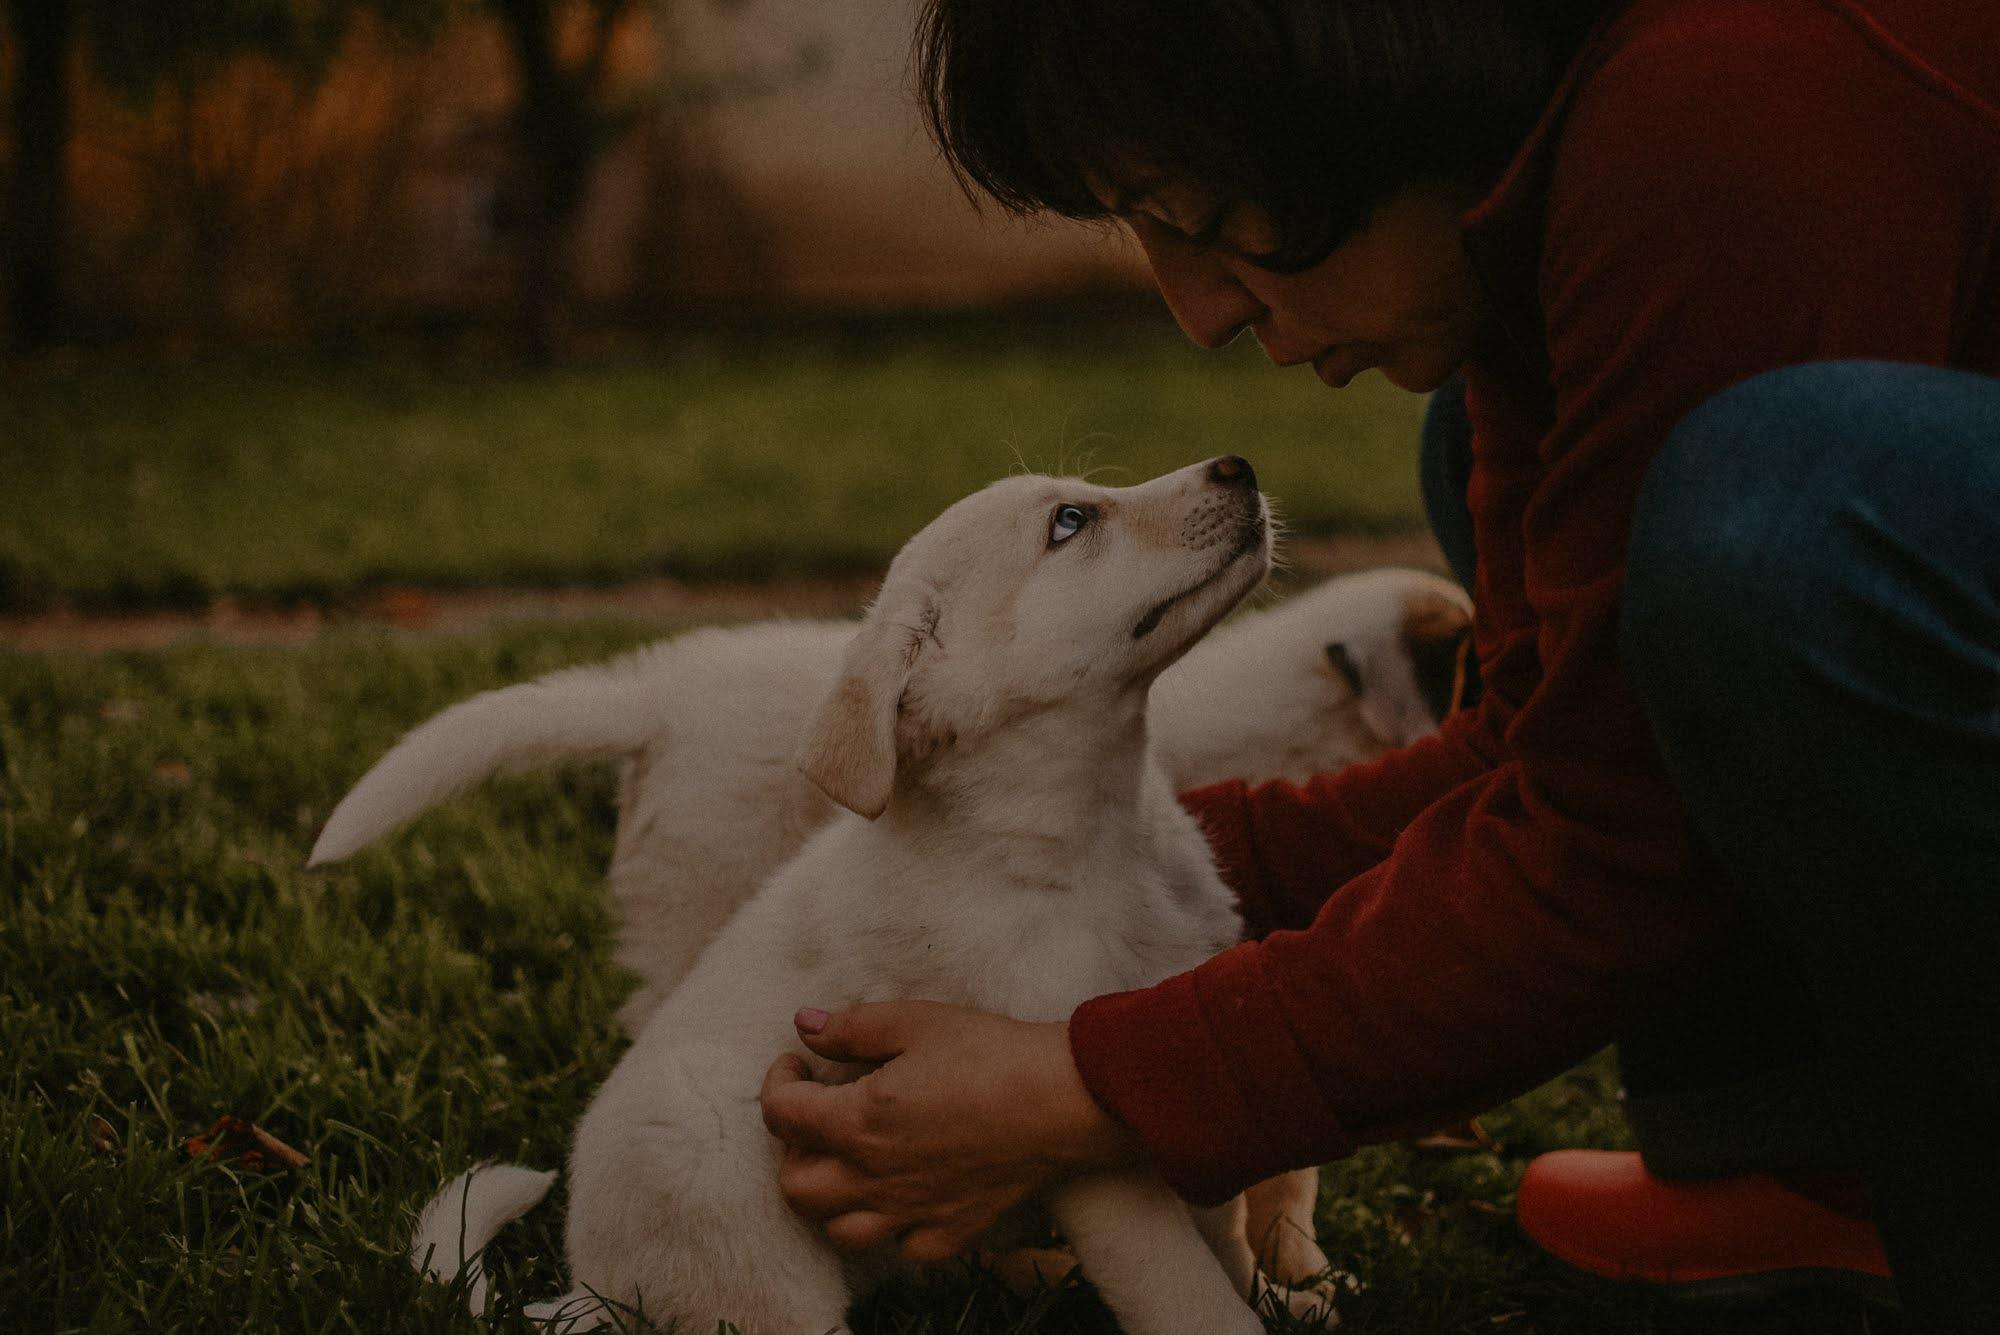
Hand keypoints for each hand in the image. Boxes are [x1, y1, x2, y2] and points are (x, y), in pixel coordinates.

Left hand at [758, 1000, 1140, 1263]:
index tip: (798, 1062)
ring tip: (850, 1159)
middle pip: (795, 1186)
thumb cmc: (990, 1053)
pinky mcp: (951, 1230)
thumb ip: (851, 1028)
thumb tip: (805, 1026)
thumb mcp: (914, 1021)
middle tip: (817, 1113)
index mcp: (858, 1122)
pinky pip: (900, 1247)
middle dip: (791, 1148)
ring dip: (830, 1196)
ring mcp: (911, 1212)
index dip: (778, 1081)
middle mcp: (875, 1178)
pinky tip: (903, 1194)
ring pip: (838, 1229)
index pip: (780, 1115)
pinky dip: (889, 1226)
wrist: (1062, 1100)